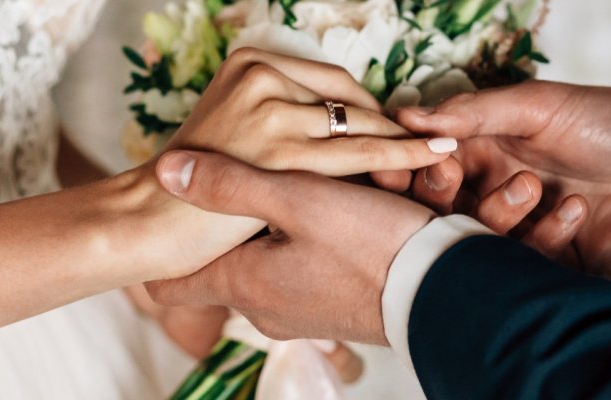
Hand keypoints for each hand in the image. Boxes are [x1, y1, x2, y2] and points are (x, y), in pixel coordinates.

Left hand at [144, 150, 433, 343]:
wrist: (445, 291)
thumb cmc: (371, 245)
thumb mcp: (298, 198)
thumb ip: (231, 183)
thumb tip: (166, 171)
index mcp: (244, 283)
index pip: (173, 284)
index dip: (166, 252)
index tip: (166, 223)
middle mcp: (264, 308)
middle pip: (229, 260)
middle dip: (243, 221)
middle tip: (266, 185)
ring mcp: (300, 315)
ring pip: (274, 259)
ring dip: (289, 224)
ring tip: (320, 192)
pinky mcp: (334, 310)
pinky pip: (309, 268)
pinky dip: (318, 241)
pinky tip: (345, 216)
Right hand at [168, 47, 454, 184]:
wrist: (148, 221)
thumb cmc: (191, 193)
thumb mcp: (234, 135)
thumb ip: (278, 122)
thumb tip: (341, 126)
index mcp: (249, 62)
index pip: (333, 84)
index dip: (369, 111)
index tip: (397, 131)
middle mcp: (261, 75)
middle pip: (350, 101)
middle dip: (390, 126)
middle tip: (431, 145)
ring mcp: (270, 109)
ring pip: (359, 125)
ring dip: (404, 143)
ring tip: (446, 153)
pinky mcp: (279, 149)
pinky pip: (359, 153)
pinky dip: (403, 155)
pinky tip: (435, 157)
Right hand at [396, 81, 610, 279]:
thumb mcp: (541, 106)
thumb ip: (475, 113)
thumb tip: (409, 117)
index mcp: (486, 150)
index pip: (427, 165)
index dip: (409, 166)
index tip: (404, 160)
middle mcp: (495, 191)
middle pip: (438, 209)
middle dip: (438, 194)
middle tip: (453, 176)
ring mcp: (523, 232)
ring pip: (476, 239)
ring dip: (496, 213)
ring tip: (533, 186)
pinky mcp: (551, 267)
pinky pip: (524, 264)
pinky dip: (544, 237)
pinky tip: (577, 210)